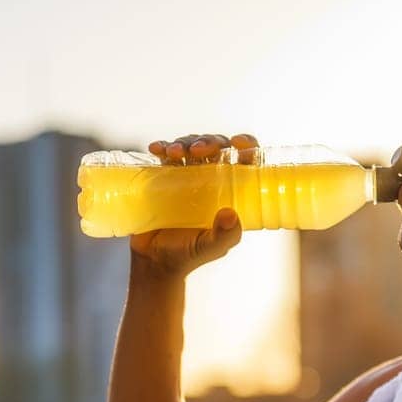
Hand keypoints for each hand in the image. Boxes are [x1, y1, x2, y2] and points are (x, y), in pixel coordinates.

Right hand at [129, 133, 257, 277]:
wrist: (154, 260)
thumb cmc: (188, 254)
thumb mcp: (211, 248)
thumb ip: (225, 235)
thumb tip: (230, 214)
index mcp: (231, 192)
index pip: (246, 161)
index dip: (247, 145)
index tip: (238, 143)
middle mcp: (211, 180)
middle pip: (217, 147)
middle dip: (209, 141)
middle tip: (198, 150)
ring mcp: (187, 176)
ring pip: (191, 146)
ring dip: (185, 142)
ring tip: (174, 153)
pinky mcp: (164, 175)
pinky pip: (165, 154)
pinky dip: (162, 146)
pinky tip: (156, 149)